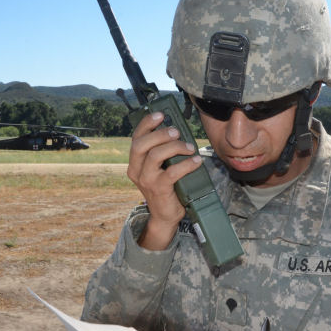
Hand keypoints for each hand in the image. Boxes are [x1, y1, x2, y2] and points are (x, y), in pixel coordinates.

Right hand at [127, 111, 201, 250]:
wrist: (165, 215)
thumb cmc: (166, 187)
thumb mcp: (160, 168)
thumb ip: (163, 153)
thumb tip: (177, 131)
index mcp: (135, 163)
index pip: (136, 138)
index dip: (146, 124)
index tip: (161, 115)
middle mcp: (136, 170)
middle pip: (141, 144)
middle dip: (160, 134)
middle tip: (177, 131)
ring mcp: (146, 180)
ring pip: (155, 155)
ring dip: (175, 147)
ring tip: (190, 147)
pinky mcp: (159, 189)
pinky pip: (172, 172)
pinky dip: (186, 164)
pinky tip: (196, 161)